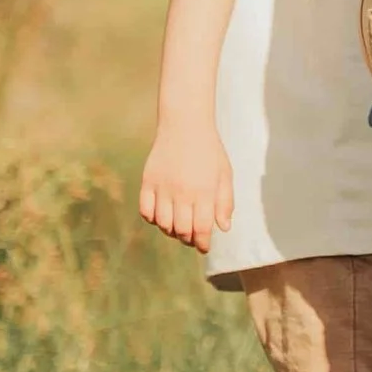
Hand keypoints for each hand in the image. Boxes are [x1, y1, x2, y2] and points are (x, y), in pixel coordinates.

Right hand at [140, 119, 234, 254]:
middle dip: (188, 239)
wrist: (185, 124)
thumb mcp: (224, 174)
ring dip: (171, 231)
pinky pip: (146, 211)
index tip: (204, 247)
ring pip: (163, 224)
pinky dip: (153, 219)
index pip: (202, 228)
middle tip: (192, 237)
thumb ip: (225, 201)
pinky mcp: (148, 181)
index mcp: (204, 191)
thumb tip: (224, 227)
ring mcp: (163, 187)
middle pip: (182, 230)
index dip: (203, 243)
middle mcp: (182, 192)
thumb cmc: (209, 151)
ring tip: (178, 226)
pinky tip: (162, 215)